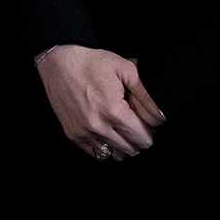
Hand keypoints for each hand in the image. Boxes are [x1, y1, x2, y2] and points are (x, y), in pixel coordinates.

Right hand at [35, 45, 164, 159]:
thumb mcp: (125, 68)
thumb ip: (145, 92)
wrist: (58, 62)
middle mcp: (98, 126)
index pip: (143, 139)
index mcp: (113, 110)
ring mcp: (84, 133)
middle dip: (138, 140)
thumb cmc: (92, 63)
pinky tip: (107, 133)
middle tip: (136, 126)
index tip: (148, 126)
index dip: (150, 133)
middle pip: (131, 150)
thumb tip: (162, 113)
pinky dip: (105, 147)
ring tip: (122, 131)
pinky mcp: (73, 135)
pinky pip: (97, 154)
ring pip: (115, 156)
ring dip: (123, 147)